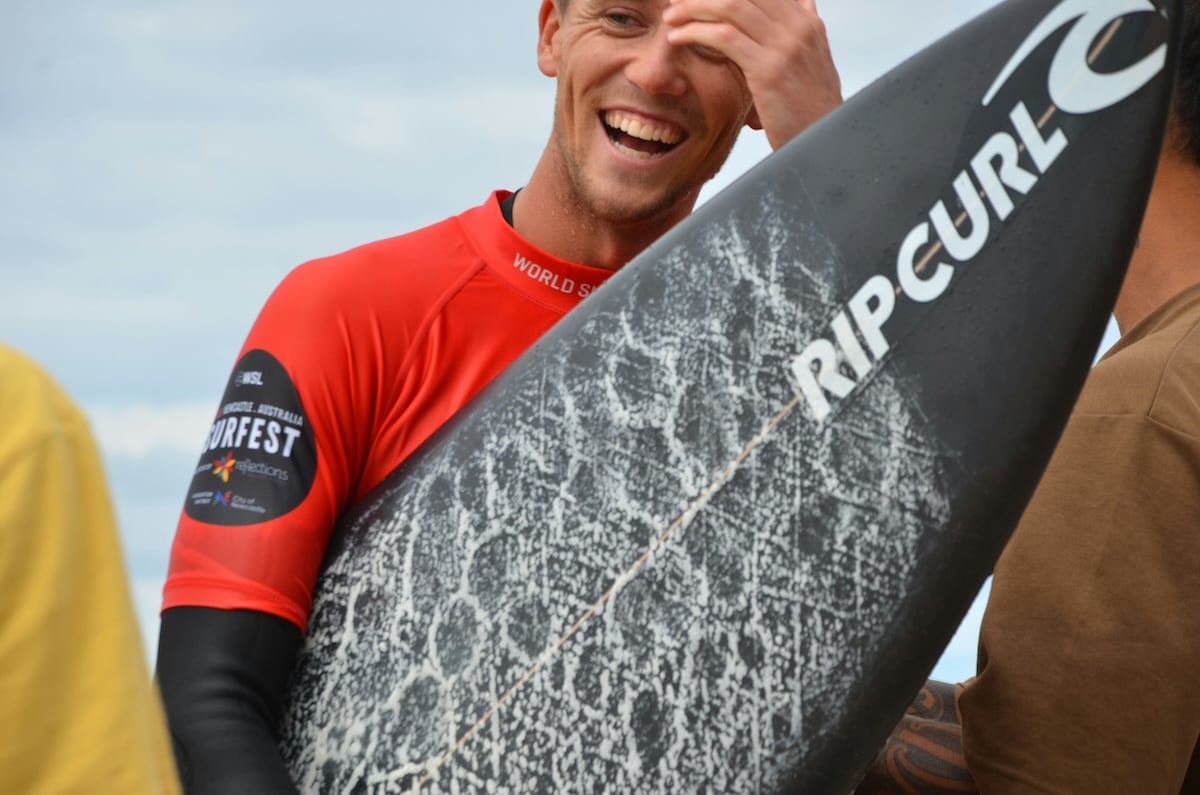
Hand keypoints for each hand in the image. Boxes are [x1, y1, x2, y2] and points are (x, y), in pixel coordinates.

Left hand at [663, 0, 842, 149]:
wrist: (823, 142)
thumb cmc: (809, 110)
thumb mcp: (812, 61)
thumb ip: (803, 29)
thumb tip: (803, 4)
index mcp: (806, 21)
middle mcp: (798, 26)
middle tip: (676, 2)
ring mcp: (785, 45)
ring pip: (731, 6)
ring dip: (693, 8)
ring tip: (671, 17)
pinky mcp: (769, 69)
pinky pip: (724, 37)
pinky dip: (695, 32)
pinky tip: (677, 38)